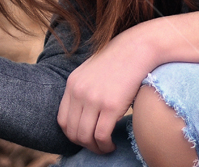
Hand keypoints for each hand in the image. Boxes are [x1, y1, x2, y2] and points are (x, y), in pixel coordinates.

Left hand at [57, 31, 150, 153]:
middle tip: (97, 146)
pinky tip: (112, 144)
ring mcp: (93, 99)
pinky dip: (105, 146)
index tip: (84, 138)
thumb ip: (83, 90)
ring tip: (106, 147)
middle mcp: (79, 92)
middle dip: (84, 145)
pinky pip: (101, 135)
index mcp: (72, 84)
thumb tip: (82, 114)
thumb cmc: (118, 62)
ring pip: (86, 136)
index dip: (72, 134)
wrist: (136, 50)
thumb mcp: (91, 73)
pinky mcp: (110, 106)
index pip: (62, 120)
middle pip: (72, 131)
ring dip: (96, 148)